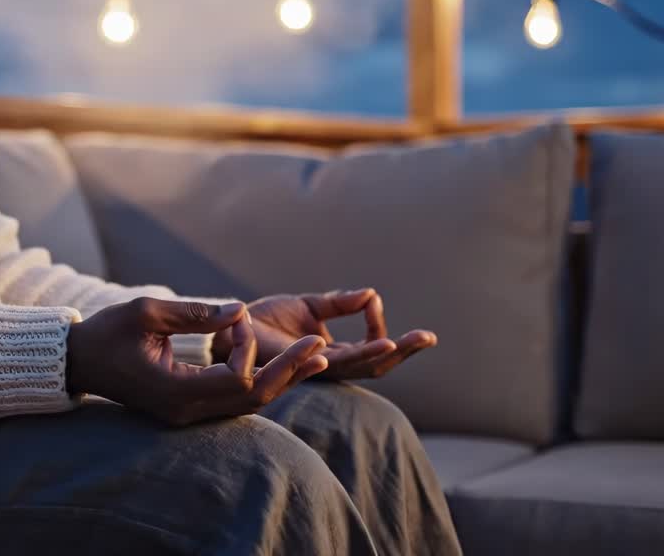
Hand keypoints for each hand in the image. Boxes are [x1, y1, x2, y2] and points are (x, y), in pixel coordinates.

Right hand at [67, 297, 328, 425]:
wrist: (79, 361)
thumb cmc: (107, 332)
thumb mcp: (146, 311)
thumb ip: (194, 313)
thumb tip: (239, 311)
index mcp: (175, 390)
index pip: (236, 379)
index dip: (248, 348)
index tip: (237, 317)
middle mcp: (186, 410)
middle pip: (252, 399)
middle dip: (289, 372)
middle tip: (321, 348)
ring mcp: (188, 414)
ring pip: (247, 403)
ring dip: (280, 378)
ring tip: (315, 357)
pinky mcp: (189, 407)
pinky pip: (233, 400)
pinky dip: (259, 380)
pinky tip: (282, 365)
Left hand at [213, 289, 435, 380]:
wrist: (234, 327)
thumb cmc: (266, 321)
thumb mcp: (310, 306)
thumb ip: (340, 303)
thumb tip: (372, 295)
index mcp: (334, 354)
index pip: (373, 351)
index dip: (387, 333)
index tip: (377, 303)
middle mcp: (330, 365)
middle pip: (377, 364)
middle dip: (405, 351)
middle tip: (429, 337)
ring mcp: (318, 368)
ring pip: (361, 366)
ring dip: (387, 353)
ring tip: (407, 341)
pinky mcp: (303, 364)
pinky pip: (337, 362)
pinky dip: (361, 353)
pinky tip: (379, 343)